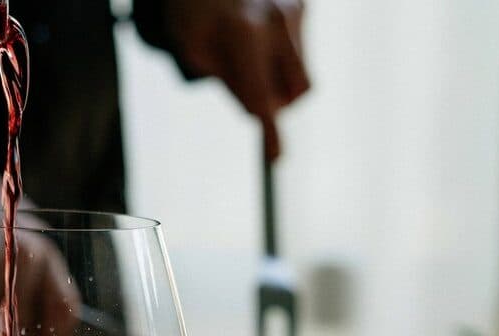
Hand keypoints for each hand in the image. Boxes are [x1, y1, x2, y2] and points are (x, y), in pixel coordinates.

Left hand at [166, 0, 309, 160]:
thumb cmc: (195, 14)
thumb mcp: (193, 51)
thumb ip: (228, 82)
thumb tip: (260, 109)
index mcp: (245, 33)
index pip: (262, 95)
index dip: (268, 131)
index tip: (275, 158)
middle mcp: (278, 19)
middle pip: (295, 93)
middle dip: (274, 103)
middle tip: (243, 86)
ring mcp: (296, 11)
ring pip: (301, 77)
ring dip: (278, 80)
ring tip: (248, 54)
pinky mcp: (304, 6)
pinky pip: (300, 55)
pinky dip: (280, 58)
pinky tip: (259, 38)